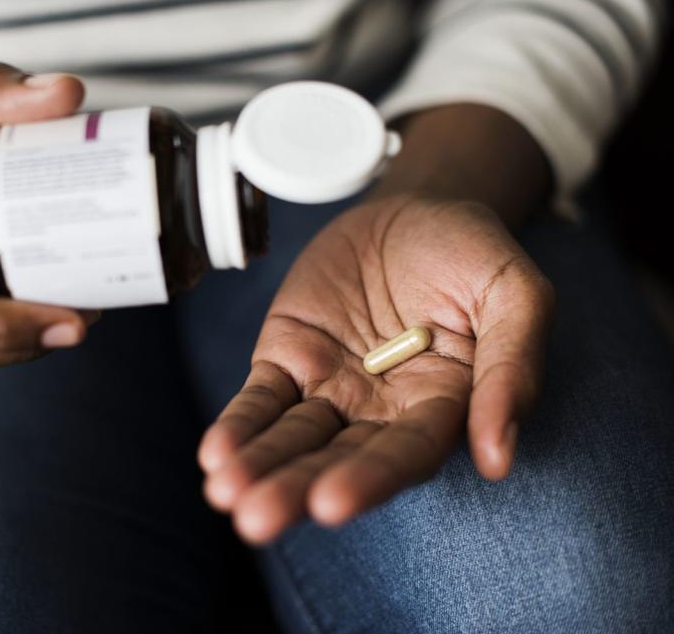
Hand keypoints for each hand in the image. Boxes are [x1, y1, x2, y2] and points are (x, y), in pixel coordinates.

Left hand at [198, 196, 554, 542]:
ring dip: (259, 467)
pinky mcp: (288, 358)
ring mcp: (330, 387)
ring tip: (224, 493)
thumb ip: (512, 366)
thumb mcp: (514, 292)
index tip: (332, 503)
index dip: (371, 478)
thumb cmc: (468, 253)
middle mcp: (382, 410)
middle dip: (297, 488)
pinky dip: (239, 424)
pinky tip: (215, 454)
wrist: (409, 210)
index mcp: (442, 405)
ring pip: (293, 436)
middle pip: (339, 458)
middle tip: (257, 518)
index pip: (406, 453)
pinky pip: (261, 398)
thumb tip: (498, 458)